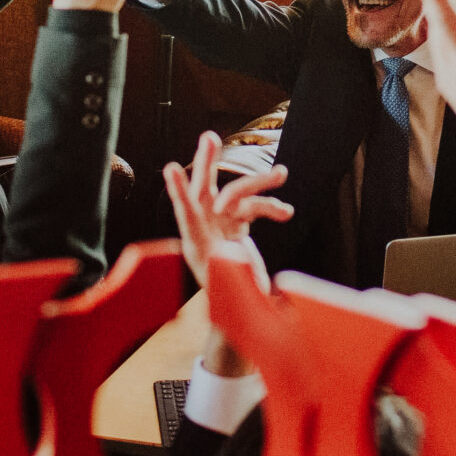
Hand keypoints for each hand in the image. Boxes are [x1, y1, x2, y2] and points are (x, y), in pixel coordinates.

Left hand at [163, 131, 293, 381]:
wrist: (244, 318)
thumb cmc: (237, 309)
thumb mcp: (234, 292)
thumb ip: (231, 270)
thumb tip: (233, 251)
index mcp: (199, 247)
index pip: (186, 215)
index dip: (180, 192)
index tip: (169, 170)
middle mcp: (206, 231)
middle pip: (204, 190)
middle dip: (206, 163)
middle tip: (208, 137)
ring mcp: (220, 227)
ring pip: (239, 194)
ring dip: (262, 185)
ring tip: (282, 174)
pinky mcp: (236, 227)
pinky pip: (253, 207)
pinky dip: (271, 208)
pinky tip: (286, 213)